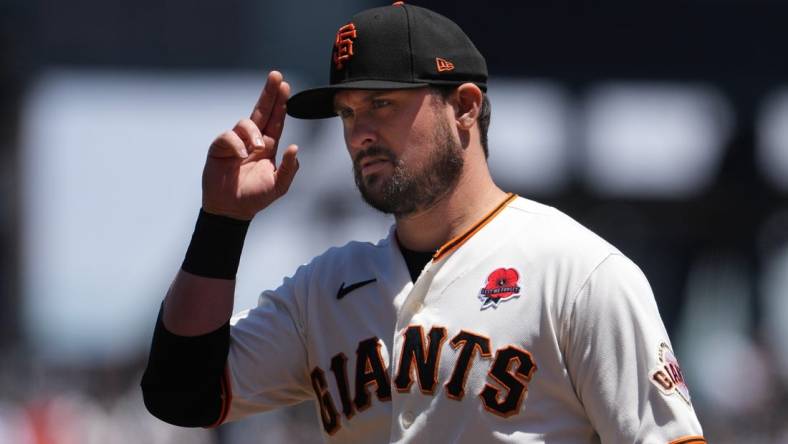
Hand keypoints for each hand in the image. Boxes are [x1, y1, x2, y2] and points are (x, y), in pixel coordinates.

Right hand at [201, 71, 298, 219]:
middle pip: (261, 111)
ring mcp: (236, 142)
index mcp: (268, 146)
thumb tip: (294, 148)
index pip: (276, 120)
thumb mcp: (279, 186)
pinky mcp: (220, 148)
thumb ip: (289, 168)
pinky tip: (242, 156)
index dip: (280, 103)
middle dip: (269, 93)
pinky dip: (237, 144)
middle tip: (276, 77)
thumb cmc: (256, 197)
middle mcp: (252, 140)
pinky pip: (228, 137)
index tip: (285, 86)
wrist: (232, 209)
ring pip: (245, 123)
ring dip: (254, 132)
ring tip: (260, 149)